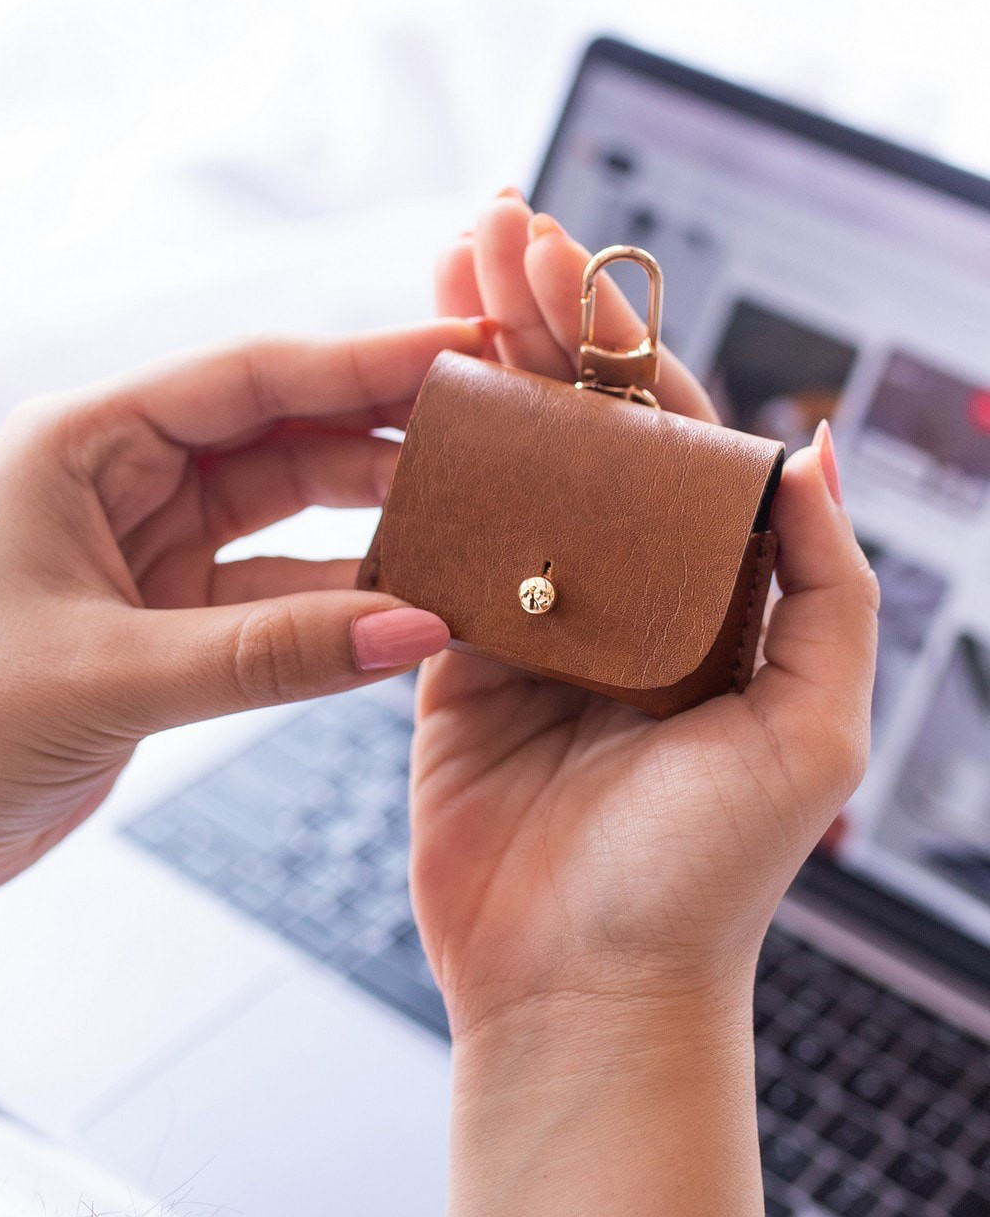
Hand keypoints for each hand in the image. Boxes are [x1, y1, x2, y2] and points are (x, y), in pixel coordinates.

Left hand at [0, 321, 482, 931]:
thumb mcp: (112, 674)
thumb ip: (271, 652)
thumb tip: (420, 629)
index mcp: (84, 443)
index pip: (250, 377)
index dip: (363, 360)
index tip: (463, 346)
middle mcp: (121, 480)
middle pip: (282, 434)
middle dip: (385, 433)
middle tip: (495, 433)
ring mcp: (149, 551)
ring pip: (289, 515)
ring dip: (373, 520)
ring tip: (472, 518)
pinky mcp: (168, 624)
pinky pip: (278, 596)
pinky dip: (340, 603)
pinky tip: (409, 606)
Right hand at [413, 198, 877, 1216]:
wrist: (582, 990)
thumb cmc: (702, 877)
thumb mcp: (811, 730)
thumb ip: (823, 589)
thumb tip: (807, 452)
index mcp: (710, 595)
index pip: (667, 435)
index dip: (622, 342)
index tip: (570, 263)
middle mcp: (625, 594)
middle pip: (579, 429)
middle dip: (539, 323)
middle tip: (494, 227)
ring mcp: (536, 620)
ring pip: (503, 469)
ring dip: (474, 369)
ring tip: (439, 272)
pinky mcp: (455, 661)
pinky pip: (435, 550)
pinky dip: (417, 473)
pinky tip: (394, 395)